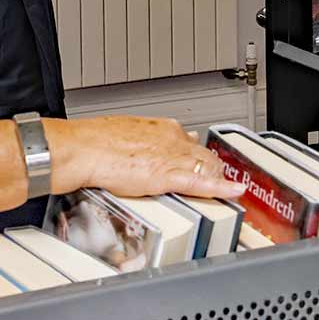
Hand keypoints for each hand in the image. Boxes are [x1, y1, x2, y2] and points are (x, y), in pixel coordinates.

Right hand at [49, 116, 248, 200]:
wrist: (84, 149)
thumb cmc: (97, 141)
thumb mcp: (128, 132)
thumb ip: (148, 140)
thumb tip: (156, 143)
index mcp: (162, 128)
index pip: (192, 142)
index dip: (199, 157)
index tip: (200, 163)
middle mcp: (172, 139)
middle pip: (206, 155)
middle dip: (213, 169)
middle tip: (215, 180)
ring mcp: (172, 158)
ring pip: (208, 167)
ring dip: (217, 179)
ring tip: (223, 190)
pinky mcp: (167, 176)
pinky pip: (201, 183)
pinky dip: (222, 188)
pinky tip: (234, 191)